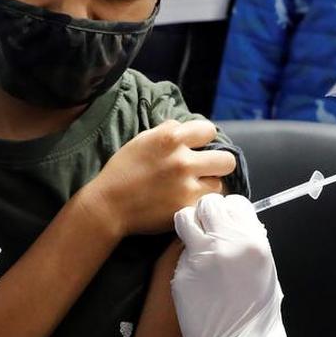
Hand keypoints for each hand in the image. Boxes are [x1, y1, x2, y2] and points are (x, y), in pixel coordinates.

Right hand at [84, 120, 236, 237]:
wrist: (108, 205)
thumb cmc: (122, 171)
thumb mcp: (142, 140)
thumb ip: (168, 131)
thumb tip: (186, 128)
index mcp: (170, 138)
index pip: (209, 130)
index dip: (205, 139)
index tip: (199, 146)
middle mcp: (182, 161)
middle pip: (227, 160)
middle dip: (217, 164)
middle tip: (206, 170)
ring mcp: (186, 187)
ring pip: (220, 184)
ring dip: (209, 186)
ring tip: (195, 189)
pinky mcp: (185, 208)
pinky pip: (207, 204)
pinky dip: (200, 203)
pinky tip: (188, 201)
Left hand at [173, 193, 324, 336]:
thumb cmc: (259, 313)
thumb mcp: (266, 270)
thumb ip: (251, 242)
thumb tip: (238, 226)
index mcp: (253, 241)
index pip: (235, 202)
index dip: (230, 210)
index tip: (228, 221)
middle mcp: (225, 243)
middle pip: (207, 204)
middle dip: (207, 213)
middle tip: (209, 228)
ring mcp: (199, 257)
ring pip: (184, 219)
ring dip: (189, 226)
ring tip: (195, 242)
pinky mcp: (179, 274)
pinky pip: (179, 254)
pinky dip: (185, 259)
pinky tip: (195, 275)